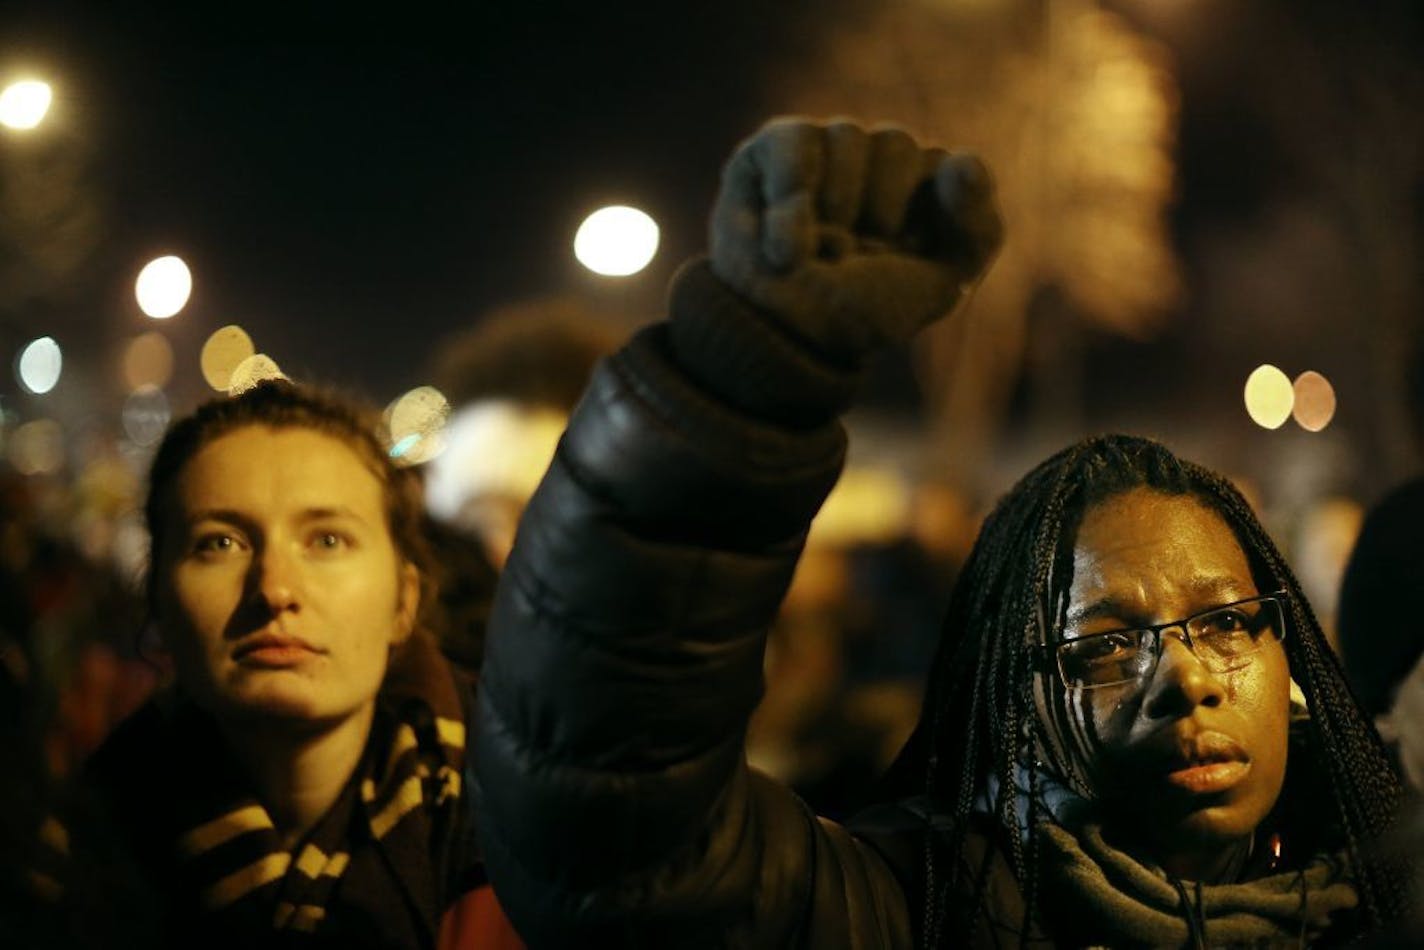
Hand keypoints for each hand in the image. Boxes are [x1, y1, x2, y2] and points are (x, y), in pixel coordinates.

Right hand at [709, 117, 1001, 359]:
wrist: (788, 335)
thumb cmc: (864, 311)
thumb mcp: (939, 286)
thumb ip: (977, 228)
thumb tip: (963, 161)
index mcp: (928, 188)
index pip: (950, 167)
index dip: (934, 215)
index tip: (915, 256)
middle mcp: (878, 160)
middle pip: (895, 143)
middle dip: (880, 210)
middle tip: (862, 255)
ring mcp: (828, 148)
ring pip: (847, 136)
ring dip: (836, 207)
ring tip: (822, 252)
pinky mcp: (776, 148)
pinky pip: (795, 140)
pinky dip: (792, 195)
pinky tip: (788, 245)